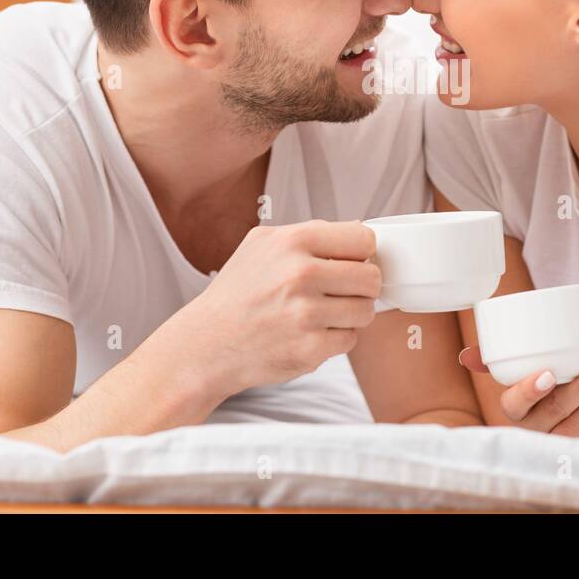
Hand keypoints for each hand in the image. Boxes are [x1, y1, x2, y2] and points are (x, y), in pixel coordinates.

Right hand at [152, 220, 381, 402]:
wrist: (206, 344)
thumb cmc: (236, 293)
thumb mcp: (261, 244)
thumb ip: (310, 232)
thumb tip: (359, 229)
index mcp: (293, 241)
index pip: (364, 239)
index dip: (362, 253)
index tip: (353, 262)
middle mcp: (301, 274)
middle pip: (372, 277)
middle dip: (362, 286)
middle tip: (341, 292)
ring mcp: (306, 314)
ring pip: (366, 311)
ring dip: (350, 315)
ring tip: (323, 314)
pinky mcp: (309, 349)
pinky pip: (350, 340)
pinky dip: (335, 339)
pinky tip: (310, 333)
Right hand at [459, 347, 578, 438]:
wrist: (556, 422)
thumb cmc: (538, 388)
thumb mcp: (513, 377)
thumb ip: (492, 361)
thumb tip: (465, 356)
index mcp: (514, 410)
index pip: (515, 403)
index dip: (530, 390)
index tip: (549, 374)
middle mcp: (534, 431)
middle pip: (558, 414)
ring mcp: (559, 445)